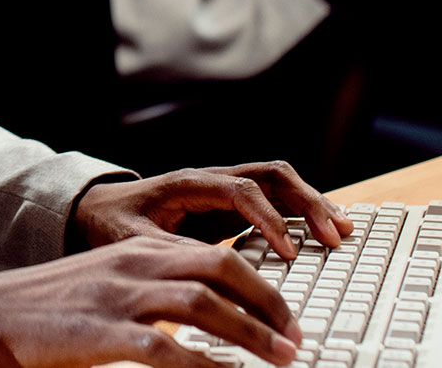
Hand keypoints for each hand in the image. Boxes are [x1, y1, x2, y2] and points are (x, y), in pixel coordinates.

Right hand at [0, 237, 299, 367]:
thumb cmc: (52, 307)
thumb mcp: (109, 282)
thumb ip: (154, 287)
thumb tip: (210, 311)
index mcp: (138, 250)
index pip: (216, 254)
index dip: (262, 283)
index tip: (288, 315)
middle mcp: (134, 265)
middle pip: (220, 268)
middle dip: (269, 302)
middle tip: (295, 336)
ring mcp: (118, 297)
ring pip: (203, 304)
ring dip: (251, 332)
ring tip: (281, 357)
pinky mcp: (101, 332)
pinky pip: (163, 347)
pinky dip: (202, 363)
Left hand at [70, 161, 353, 259]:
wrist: (99, 209)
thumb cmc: (112, 222)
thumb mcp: (133, 240)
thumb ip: (169, 250)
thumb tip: (212, 267)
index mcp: (188, 184)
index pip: (240, 190)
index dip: (268, 218)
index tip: (288, 251)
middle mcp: (212, 180)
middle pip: (270, 175)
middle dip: (306, 201)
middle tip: (334, 234)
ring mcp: (224, 190)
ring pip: (278, 184)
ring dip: (312, 203)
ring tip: (343, 230)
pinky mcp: (231, 206)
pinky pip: (275, 200)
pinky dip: (302, 213)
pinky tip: (325, 232)